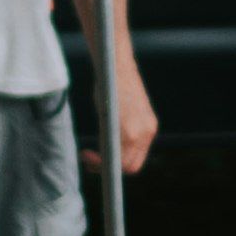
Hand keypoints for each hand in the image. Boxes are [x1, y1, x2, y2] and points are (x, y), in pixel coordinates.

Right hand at [85, 53, 158, 177]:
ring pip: (123, 165)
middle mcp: (148, 132)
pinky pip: (116, 157)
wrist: (115, 66)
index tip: (102, 161)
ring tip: (87, 157)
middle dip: (109, 169)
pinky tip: (88, 154)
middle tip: (91, 162)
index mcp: (148, 128)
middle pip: (131, 166)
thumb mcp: (123, 111)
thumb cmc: (114, 85)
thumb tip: (111, 147)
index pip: (137, 159)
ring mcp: (141, 132)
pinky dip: (100, 161)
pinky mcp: (130, 131)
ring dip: (102, 165)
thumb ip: (122, 129)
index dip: (118, 165)